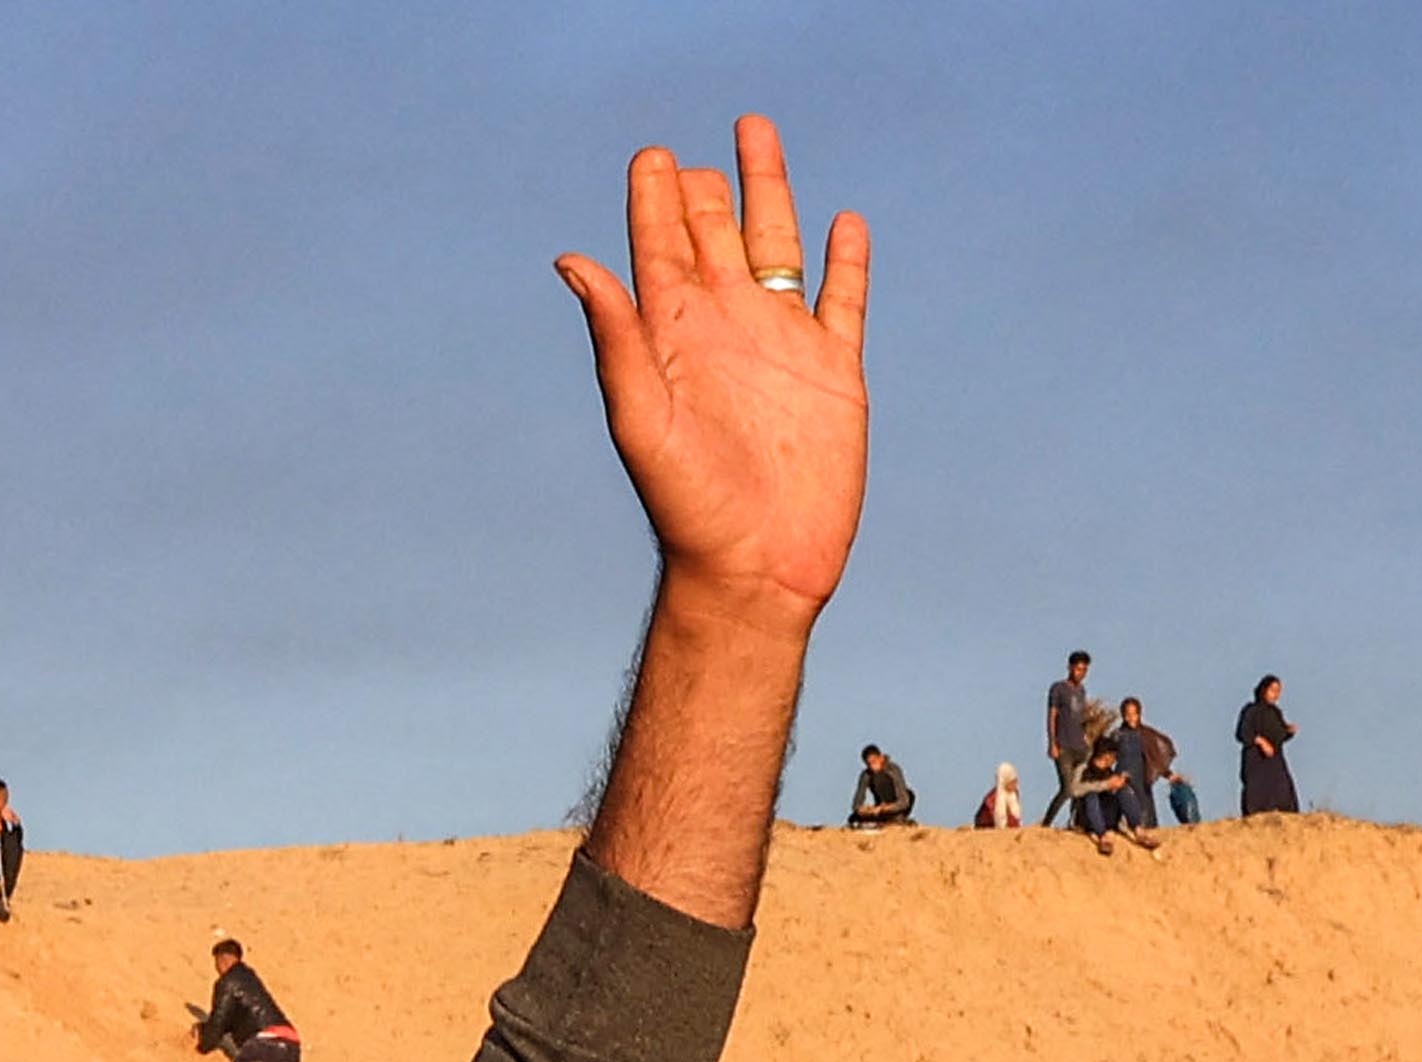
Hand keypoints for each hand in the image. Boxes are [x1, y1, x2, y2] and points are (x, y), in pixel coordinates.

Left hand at [555, 121, 866, 632]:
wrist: (757, 568)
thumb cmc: (688, 506)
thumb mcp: (641, 417)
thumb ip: (617, 337)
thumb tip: (573, 261)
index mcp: (674, 331)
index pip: (658, 243)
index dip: (652, 197)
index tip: (651, 156)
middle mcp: (726, 326)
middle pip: (715, 231)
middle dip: (704, 186)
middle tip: (697, 154)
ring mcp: (781, 343)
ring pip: (778, 245)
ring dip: (768, 188)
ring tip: (755, 134)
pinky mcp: (834, 371)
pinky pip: (843, 300)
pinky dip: (847, 261)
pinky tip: (844, 222)